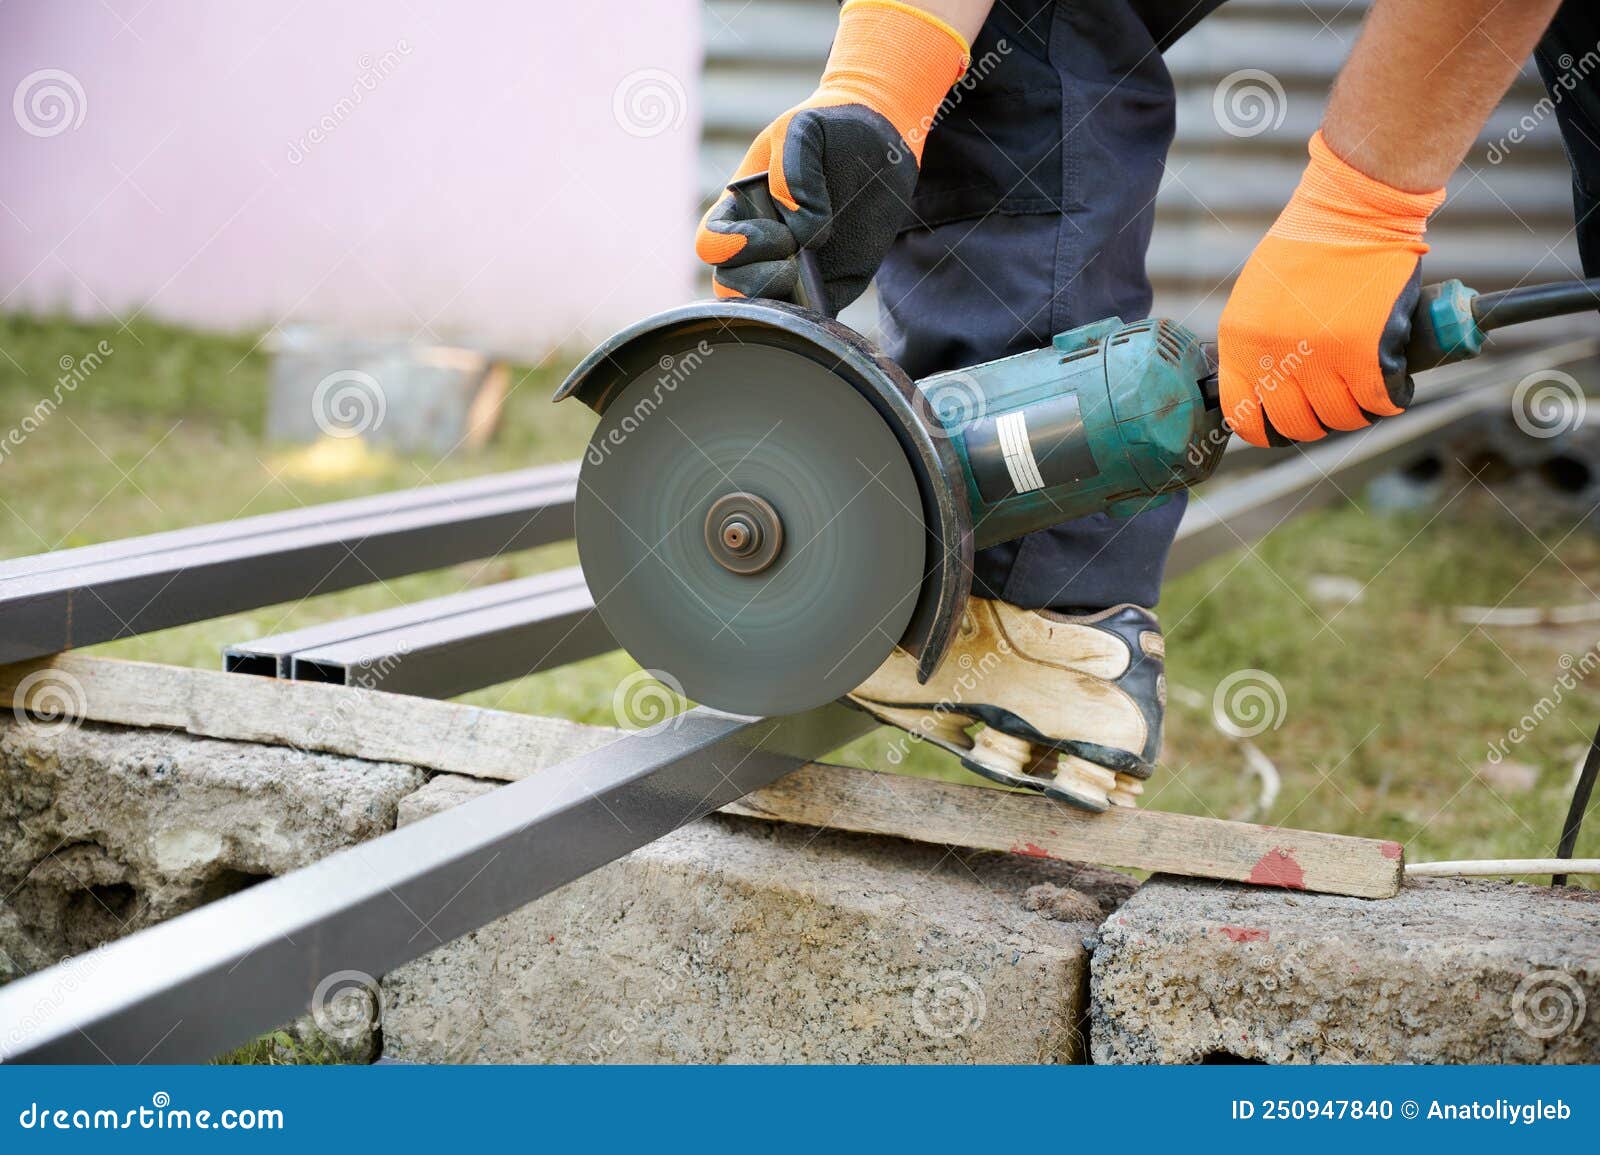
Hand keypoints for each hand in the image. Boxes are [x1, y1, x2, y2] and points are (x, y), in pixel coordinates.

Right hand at [694, 0, 967, 315]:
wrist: (879, 141)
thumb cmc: (831, 129)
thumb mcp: (804, 129)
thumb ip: (793, 172)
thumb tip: (805, 233)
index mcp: (741, 210)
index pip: (710, 245)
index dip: (735, 247)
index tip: (780, 232)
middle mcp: (759, 246)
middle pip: (728, 287)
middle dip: (758, 280)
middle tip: (796, 254)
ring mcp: (790, 270)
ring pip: (764, 310)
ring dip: (781, 302)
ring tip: (810, 274)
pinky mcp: (825, 288)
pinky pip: (809, 318)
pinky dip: (813, 319)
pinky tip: (829, 293)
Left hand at [1218, 131, 1445, 445]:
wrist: (1352, 208)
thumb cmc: (1308, 246)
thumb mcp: (1257, 296)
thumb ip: (1256, 342)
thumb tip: (1268, 387)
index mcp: (1240, 341)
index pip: (1243, 415)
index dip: (1267, 429)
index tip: (1284, 426)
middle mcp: (1275, 355)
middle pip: (1297, 424)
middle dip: (1318, 423)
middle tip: (1335, 406)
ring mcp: (1320, 356)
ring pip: (1341, 417)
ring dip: (1357, 413)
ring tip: (1367, 394)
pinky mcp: (1366, 350)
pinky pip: (1380, 399)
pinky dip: (1391, 398)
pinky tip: (1395, 386)